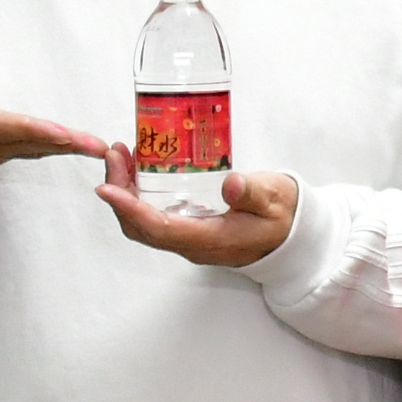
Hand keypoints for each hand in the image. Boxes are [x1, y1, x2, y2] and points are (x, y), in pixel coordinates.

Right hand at [0, 59, 108, 176]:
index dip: (29, 129)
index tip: (59, 132)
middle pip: (26, 142)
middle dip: (62, 143)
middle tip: (96, 145)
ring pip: (32, 148)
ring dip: (65, 148)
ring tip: (98, 147)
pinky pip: (29, 150)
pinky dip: (54, 147)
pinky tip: (76, 145)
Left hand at [96, 146, 300, 267]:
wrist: (294, 237)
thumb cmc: (283, 216)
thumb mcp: (275, 199)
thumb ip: (253, 193)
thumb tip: (230, 185)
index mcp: (211, 239)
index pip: (159, 228)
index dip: (129, 208)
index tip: (107, 188)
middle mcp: (193, 244)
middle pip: (141, 227)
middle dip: (119, 194)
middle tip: (114, 156)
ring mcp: (189, 239)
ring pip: (144, 224)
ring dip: (125, 193)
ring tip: (121, 158)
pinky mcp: (190, 230)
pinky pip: (154, 218)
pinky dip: (138, 195)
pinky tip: (140, 170)